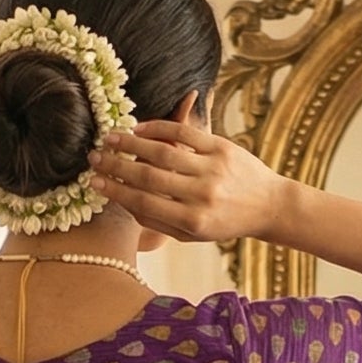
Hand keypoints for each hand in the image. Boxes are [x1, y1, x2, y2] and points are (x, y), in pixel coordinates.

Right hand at [89, 120, 282, 245]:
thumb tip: (124, 201)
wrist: (268, 205)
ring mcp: (212, 169)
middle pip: (148, 176)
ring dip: (131, 143)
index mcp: (192, 222)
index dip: (116, 191)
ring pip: (163, 152)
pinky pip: (184, 133)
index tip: (95, 182)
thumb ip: (159, 221)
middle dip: (116, 166)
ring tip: (110, 138)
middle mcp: (201, 196)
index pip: (144, 203)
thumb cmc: (224, 222)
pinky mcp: (221, 147)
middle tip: (93, 158)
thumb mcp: (193, 234)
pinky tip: (139, 128)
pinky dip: (158, 129)